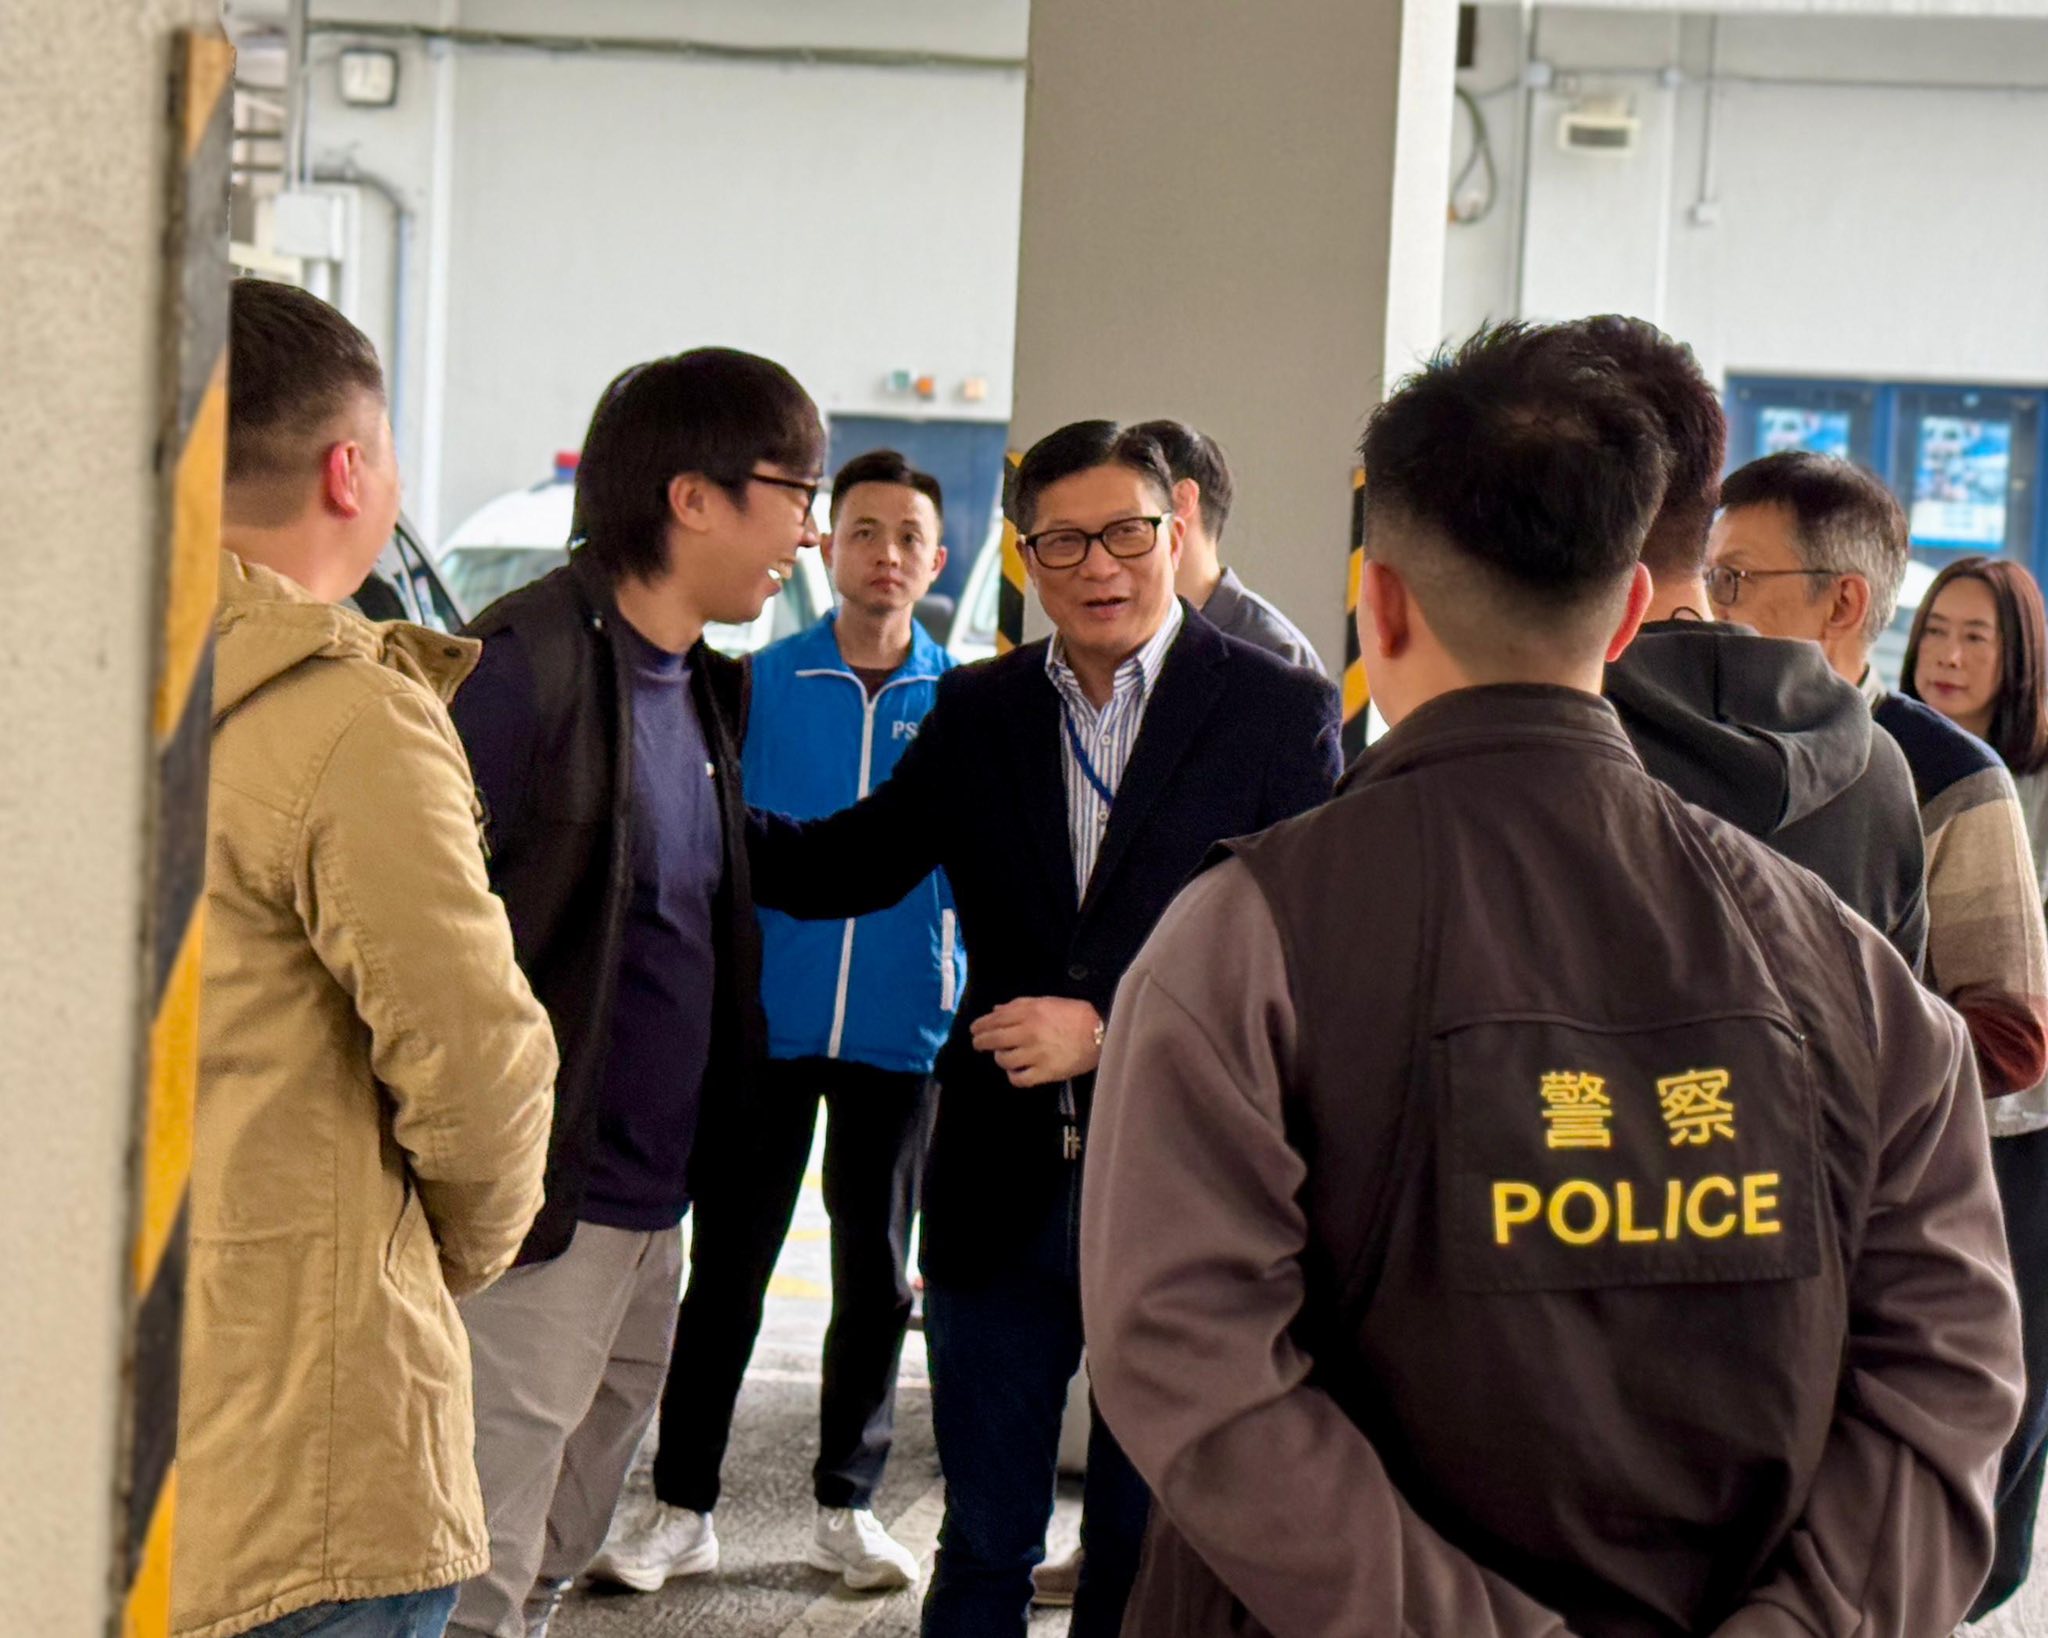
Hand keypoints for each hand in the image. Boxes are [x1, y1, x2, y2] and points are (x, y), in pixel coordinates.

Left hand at [969, 997, 1103, 1087]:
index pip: (995, 1020)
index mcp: (1029, 1013)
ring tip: (1004, 1056)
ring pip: (1003, 1060)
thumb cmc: (1074, 1015)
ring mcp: (1035, 1054)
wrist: (1100, 1034)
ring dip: (1000, 1058)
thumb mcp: (1047, 1002)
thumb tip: (996, 1011)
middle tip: (978, 1044)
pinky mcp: (1044, 1073)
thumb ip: (1019, 1005)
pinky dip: (1014, 1076)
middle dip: (981, 1042)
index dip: (981, 1025)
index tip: (974, 1029)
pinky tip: (1016, 1071)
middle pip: (994, 1040)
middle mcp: (1028, 1033)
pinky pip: (1019, 1079)